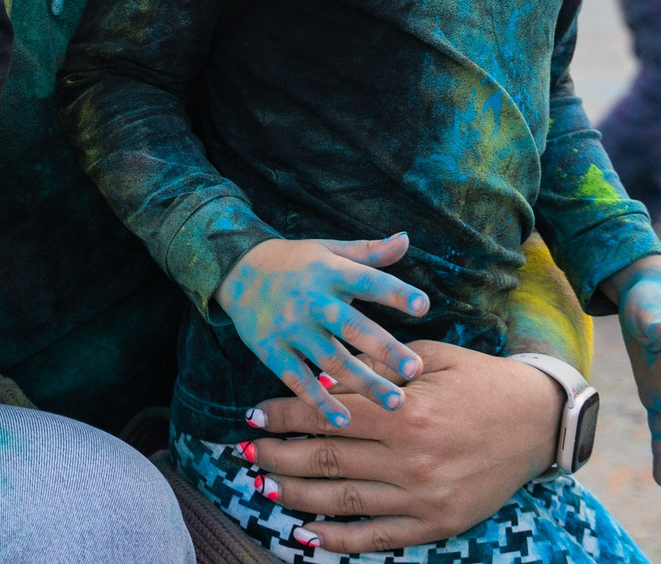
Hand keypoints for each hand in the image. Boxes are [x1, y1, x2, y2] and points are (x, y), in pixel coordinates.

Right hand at [216, 234, 429, 426]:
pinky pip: (298, 380)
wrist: (237, 269)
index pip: (367, 281)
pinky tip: (345, 420)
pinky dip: (320, 402)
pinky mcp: (272, 350)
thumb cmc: (295, 261)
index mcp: (330, 272)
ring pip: (331, 360)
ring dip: (363, 383)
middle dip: (384, 349)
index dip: (394, 293)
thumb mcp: (329, 249)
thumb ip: (369, 251)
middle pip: (352, 327)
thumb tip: (406, 240)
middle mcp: (311, 301)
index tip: (423, 306)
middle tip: (415, 370)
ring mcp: (290, 328)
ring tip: (395, 402)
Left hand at [247, 341, 562, 554]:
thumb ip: (375, 369)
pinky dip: (338, 541)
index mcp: (406, 414)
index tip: (252, 414)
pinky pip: (377, 538)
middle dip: (276, 456)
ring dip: (294, 497)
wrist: (538, 422)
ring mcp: (422, 498)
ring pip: (341, 501)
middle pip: (325, 461)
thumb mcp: (429, 359)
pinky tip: (306, 535)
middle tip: (243, 453)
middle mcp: (410, 461)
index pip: (327, 415)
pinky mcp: (435, 525)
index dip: (284, 414)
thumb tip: (319, 374)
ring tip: (261, 487)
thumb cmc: (480, 381)